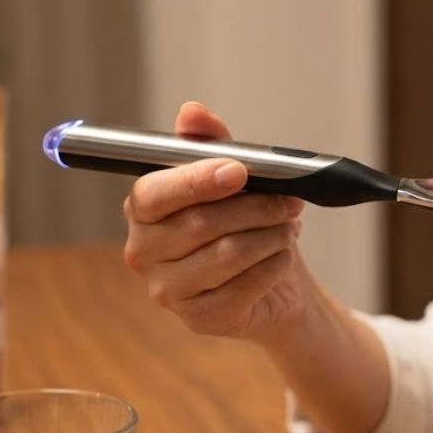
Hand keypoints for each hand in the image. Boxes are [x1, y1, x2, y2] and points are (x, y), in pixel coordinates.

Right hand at [123, 102, 308, 340]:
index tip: (240, 170)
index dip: (197, 181)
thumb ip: (210, 143)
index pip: (154, 194)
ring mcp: (166, 291)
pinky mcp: (197, 320)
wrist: (273, 284)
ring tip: (288, 227)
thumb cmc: (245, 225)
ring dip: (271, 236)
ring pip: (227, 255)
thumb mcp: (234, 178)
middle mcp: (142, 253)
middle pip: (200, 224)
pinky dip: (273, 267)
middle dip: (255, 207)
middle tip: (290, 201)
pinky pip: (244, 288)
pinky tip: (281, 258)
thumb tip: (192, 112)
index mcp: (142, 210)